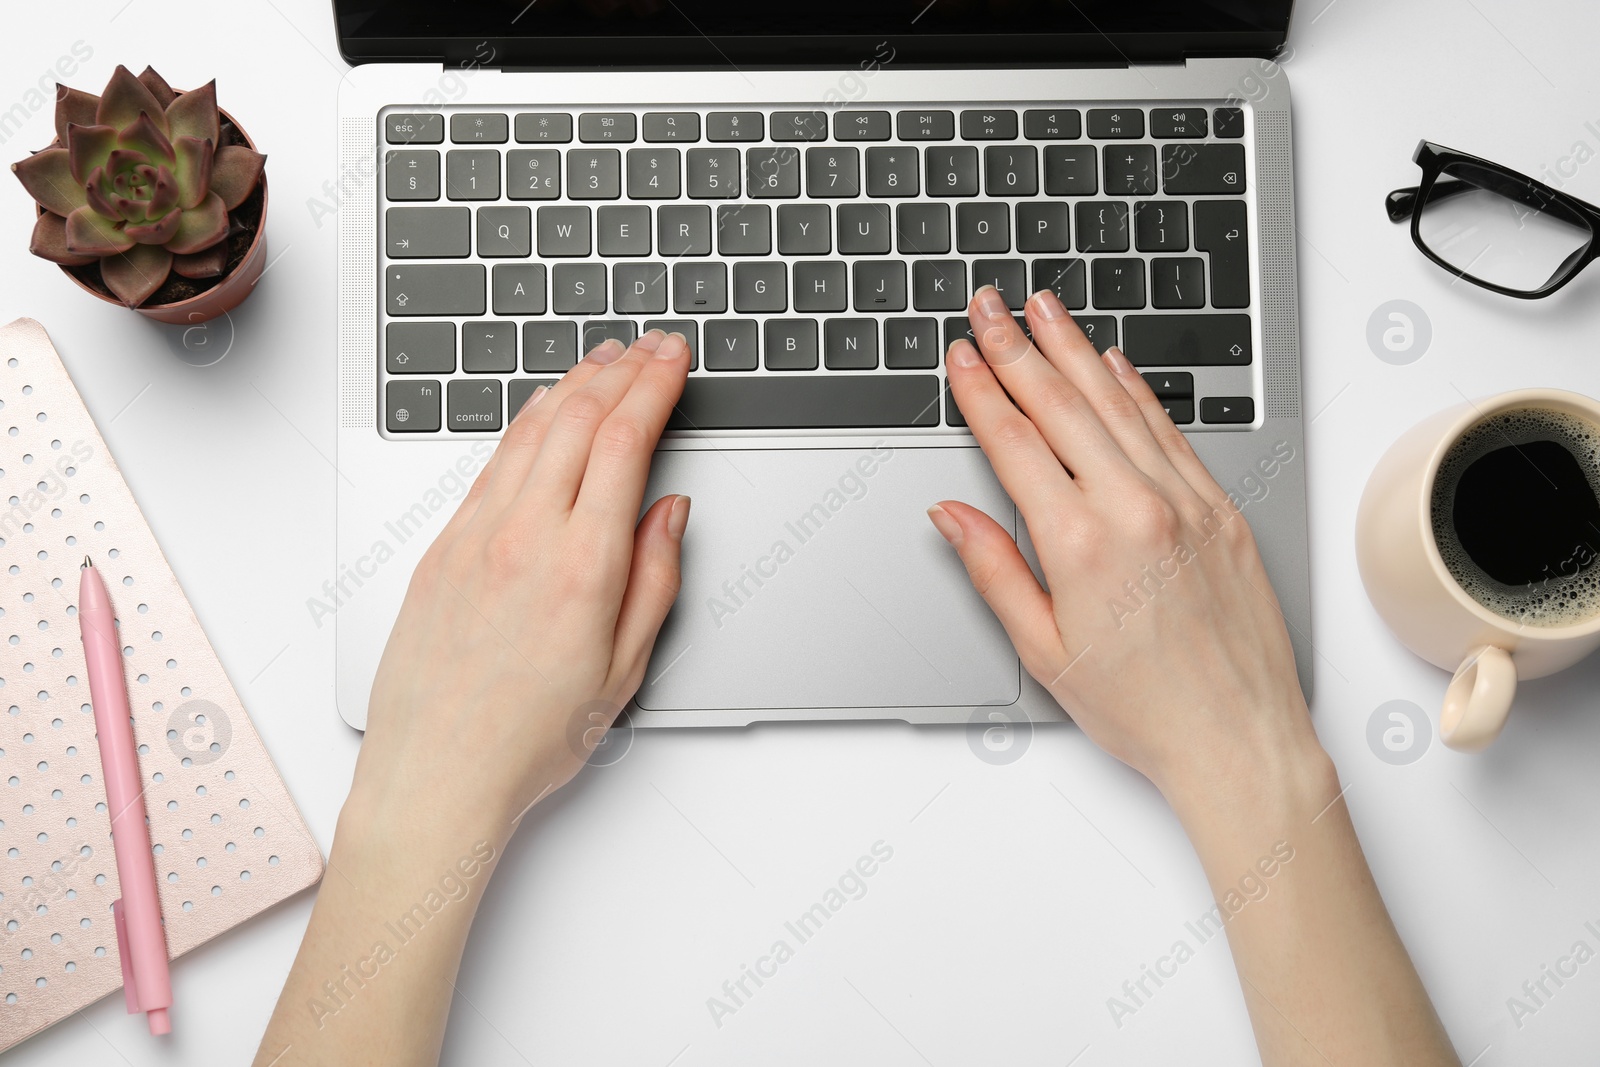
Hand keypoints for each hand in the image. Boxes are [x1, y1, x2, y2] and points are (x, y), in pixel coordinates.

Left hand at [352, 330, 692, 837]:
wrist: (436, 776)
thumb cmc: (529, 740)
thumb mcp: (624, 671)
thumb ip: (655, 580)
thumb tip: (668, 511)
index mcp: (581, 566)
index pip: (625, 441)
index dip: (655, 386)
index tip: (676, 359)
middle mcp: (523, 536)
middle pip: (578, 418)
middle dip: (622, 369)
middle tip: (652, 345)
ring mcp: (474, 535)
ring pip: (530, 430)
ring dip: (573, 384)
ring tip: (605, 360)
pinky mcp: (442, 547)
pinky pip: (492, 462)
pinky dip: (527, 422)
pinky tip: (544, 412)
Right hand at [929, 287, 1321, 804]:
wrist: (1238, 738)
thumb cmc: (1142, 708)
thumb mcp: (1042, 649)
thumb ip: (993, 568)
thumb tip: (951, 514)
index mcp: (1080, 542)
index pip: (1014, 441)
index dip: (980, 391)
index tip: (959, 355)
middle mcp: (1135, 507)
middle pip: (1062, 405)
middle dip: (1017, 347)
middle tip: (989, 304)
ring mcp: (1185, 501)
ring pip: (1117, 404)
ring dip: (1074, 349)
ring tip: (1043, 309)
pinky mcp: (1222, 509)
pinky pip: (1171, 431)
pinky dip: (1137, 390)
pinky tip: (1113, 362)